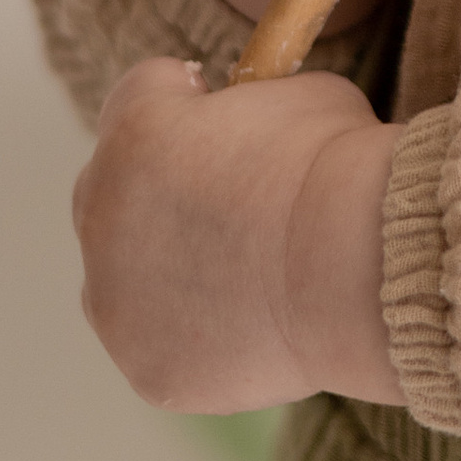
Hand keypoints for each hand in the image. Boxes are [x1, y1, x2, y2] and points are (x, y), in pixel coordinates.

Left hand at [73, 58, 402, 412]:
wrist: (359, 270)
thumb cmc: (342, 172)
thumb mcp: (302, 97)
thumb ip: (255, 110)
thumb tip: (261, 134)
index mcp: (137, 130)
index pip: (144, 94)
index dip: (188, 100)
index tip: (222, 115)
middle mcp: (102, 211)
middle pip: (116, 190)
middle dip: (166, 192)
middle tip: (235, 211)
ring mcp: (115, 298)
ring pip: (128, 280)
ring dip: (170, 273)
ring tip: (251, 280)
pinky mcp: (148, 367)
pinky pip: (165, 347)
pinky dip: (202, 340)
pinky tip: (258, 330)